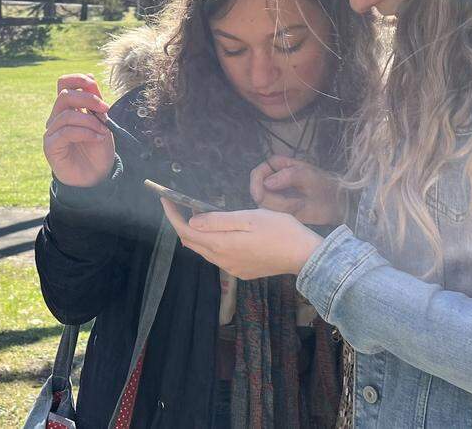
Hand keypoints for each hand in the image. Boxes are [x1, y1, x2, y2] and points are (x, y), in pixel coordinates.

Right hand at [44, 73, 114, 187]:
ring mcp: (52, 131)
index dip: (77, 78)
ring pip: (67, 115)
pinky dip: (85, 133)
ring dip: (90, 121)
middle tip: (105, 109)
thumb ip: (95, 101)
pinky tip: (97, 138)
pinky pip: (66, 132)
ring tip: (103, 132)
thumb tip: (90, 76)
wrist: (97, 176)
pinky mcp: (51, 146)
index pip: (63, 83)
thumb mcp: (101, 121)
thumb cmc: (98, 149)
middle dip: (88, 99)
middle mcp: (57, 117)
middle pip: (64, 95)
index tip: (94, 85)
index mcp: (68, 108)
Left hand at [160, 197, 322, 279]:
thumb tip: (191, 222)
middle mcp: (222, 260)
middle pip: (191, 243)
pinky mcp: (242, 271)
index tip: (165, 200)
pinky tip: (222, 231)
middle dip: (182, 223)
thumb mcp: (249, 218)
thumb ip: (218, 220)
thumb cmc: (280, 231)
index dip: (172, 216)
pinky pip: (218, 257)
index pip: (185, 231)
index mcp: (222, 245)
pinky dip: (212, 242)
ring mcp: (232, 269)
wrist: (306, 256)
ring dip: (198, 233)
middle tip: (181, 204)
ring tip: (202, 213)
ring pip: (204, 250)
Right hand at [250, 156, 345, 224]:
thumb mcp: (308, 175)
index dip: (256, 183)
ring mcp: (275, 195)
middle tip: (295, 202)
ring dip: (282, 207)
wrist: (335, 202)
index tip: (260, 195)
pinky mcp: (279, 208)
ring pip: (264, 204)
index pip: (257, 173)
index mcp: (277, 165)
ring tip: (300, 204)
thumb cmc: (323, 184)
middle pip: (257, 191)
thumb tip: (266, 183)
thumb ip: (288, 176)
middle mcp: (272, 179)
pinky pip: (272, 213)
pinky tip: (298, 209)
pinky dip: (285, 212)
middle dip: (274, 200)